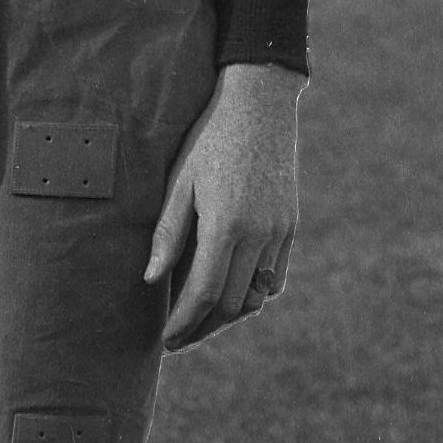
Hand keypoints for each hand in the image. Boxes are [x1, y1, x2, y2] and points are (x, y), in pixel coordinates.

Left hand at [145, 60, 302, 349]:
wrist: (261, 103)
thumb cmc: (210, 137)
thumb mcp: (179, 181)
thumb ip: (168, 233)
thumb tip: (152, 280)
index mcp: (226, 225)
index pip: (204, 294)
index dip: (183, 323)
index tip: (166, 339)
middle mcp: (259, 235)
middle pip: (231, 304)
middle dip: (202, 328)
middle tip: (177, 338)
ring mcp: (279, 232)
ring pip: (256, 296)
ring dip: (228, 315)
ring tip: (200, 320)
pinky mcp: (290, 226)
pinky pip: (275, 278)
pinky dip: (253, 294)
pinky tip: (231, 295)